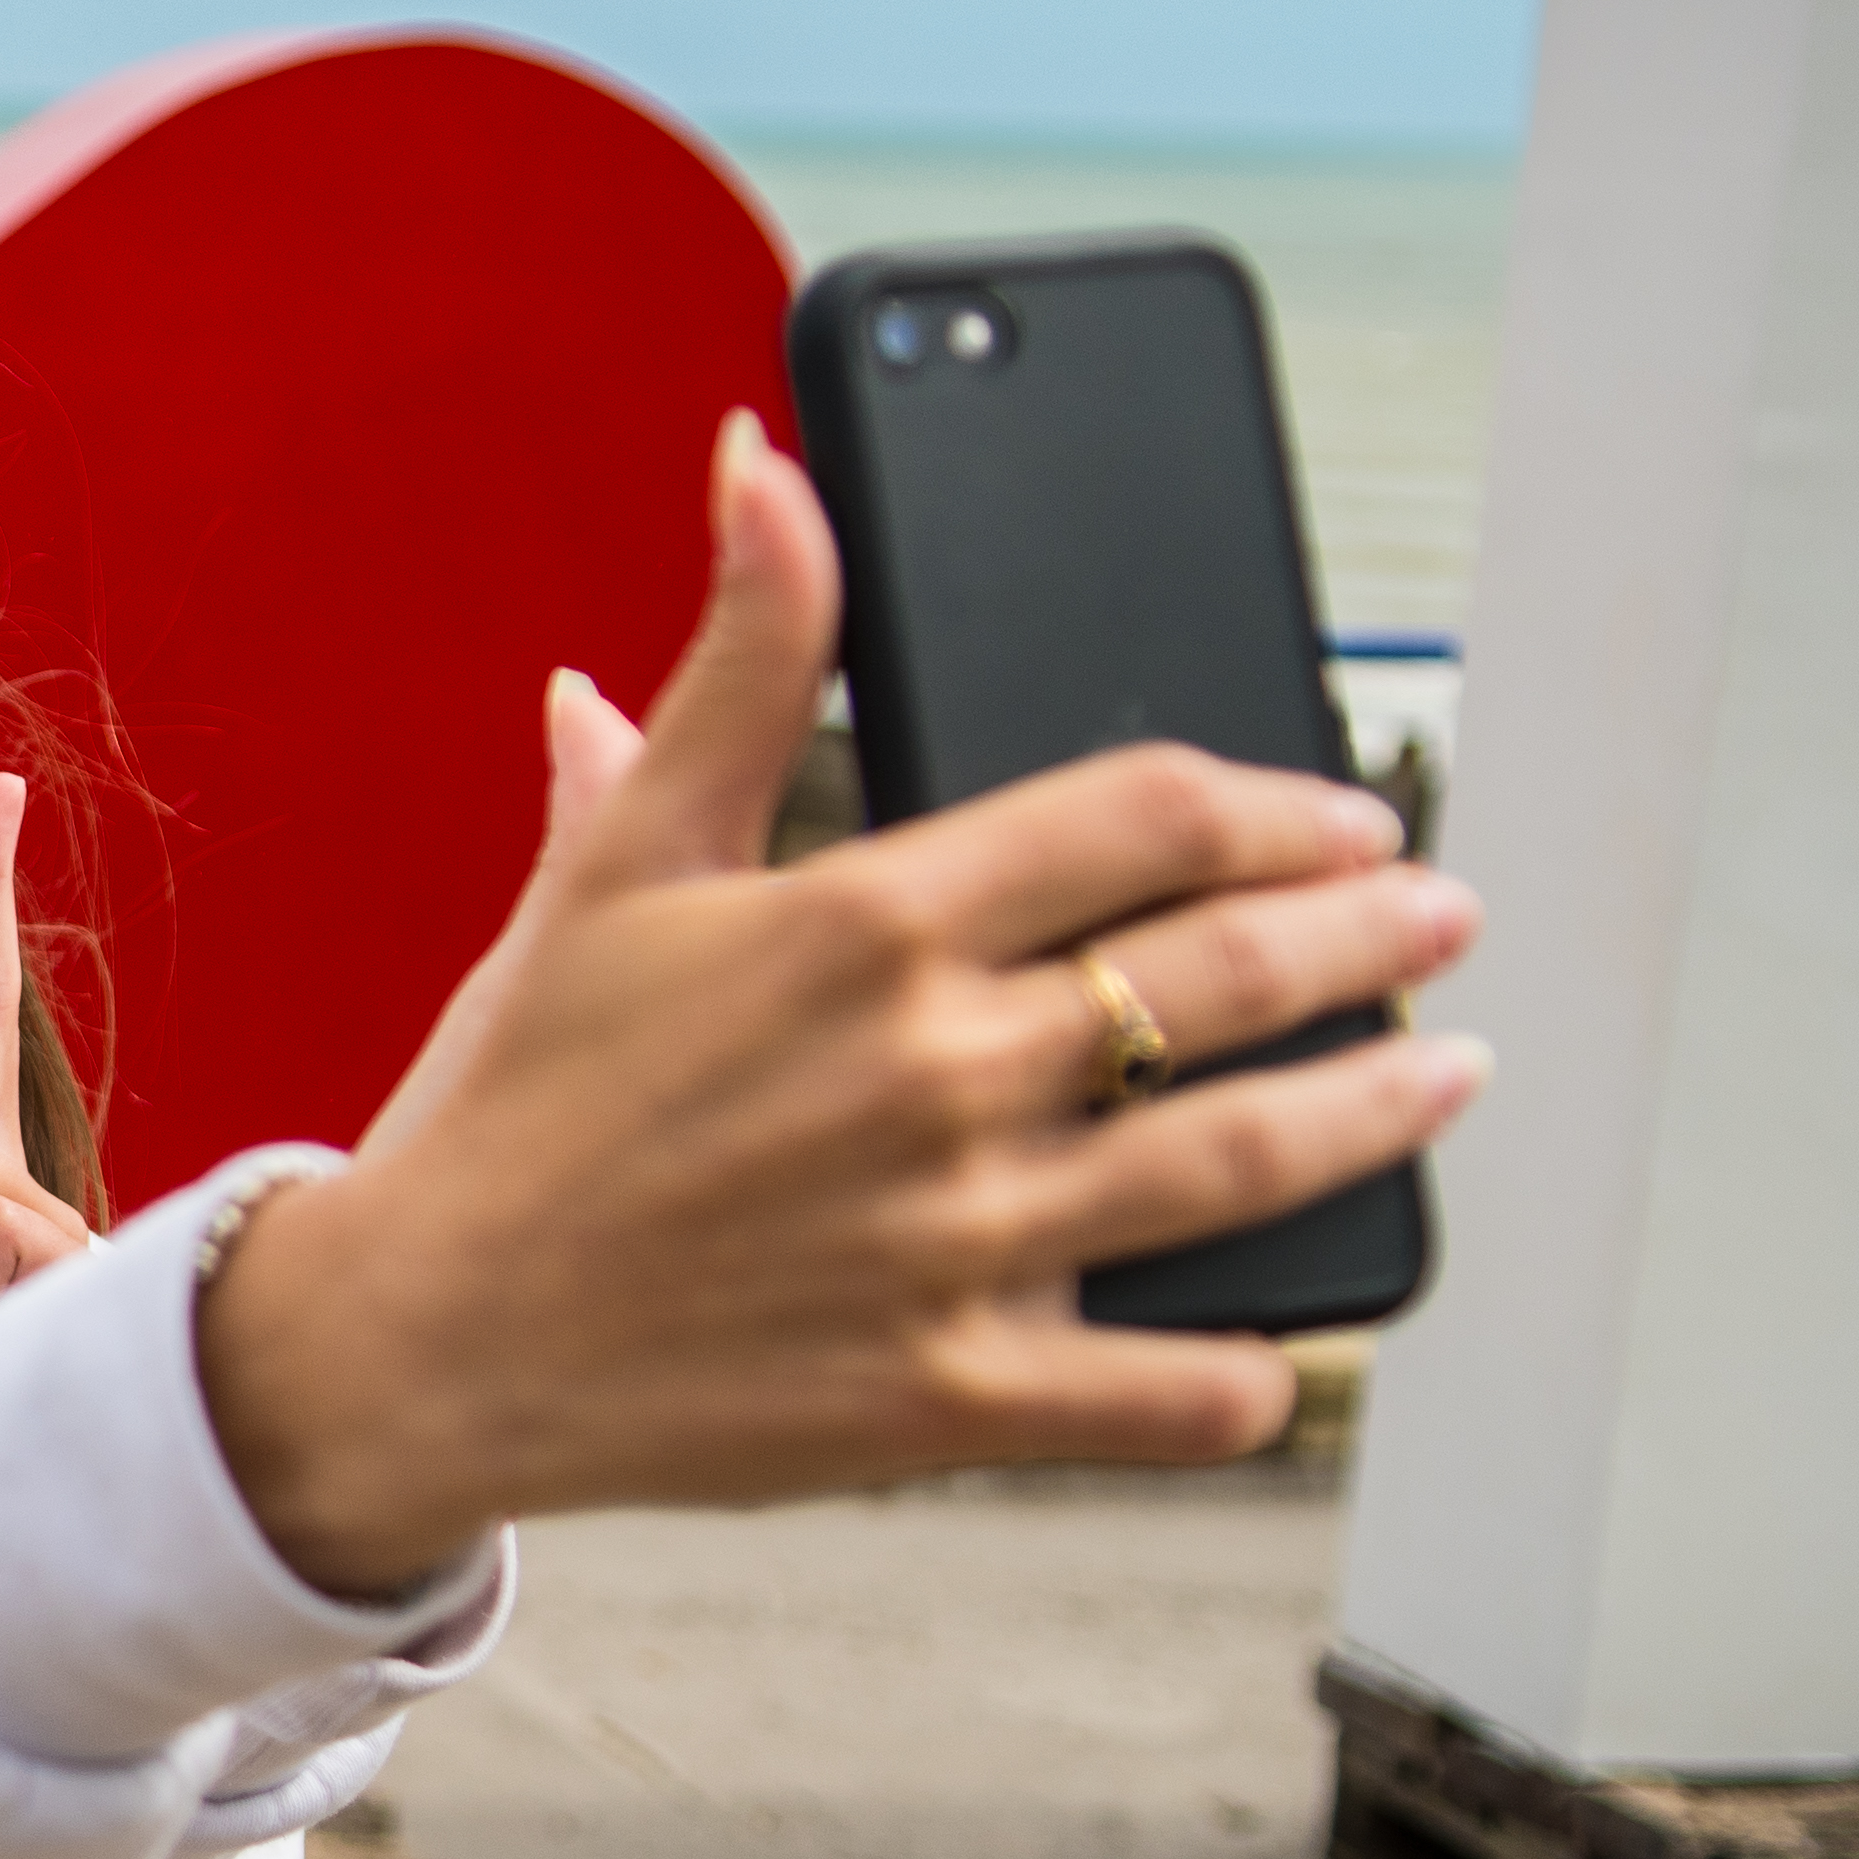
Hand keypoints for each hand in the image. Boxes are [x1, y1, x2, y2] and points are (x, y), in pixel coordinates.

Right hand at [202, 410, 1486, 1596]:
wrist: (419, 1335)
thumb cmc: (519, 1100)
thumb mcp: (624, 861)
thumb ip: (740, 665)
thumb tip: (766, 465)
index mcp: (866, 924)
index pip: (1152, 817)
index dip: (1281, 804)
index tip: (1337, 819)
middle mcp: (933, 1074)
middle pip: (1234, 975)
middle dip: (1375, 938)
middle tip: (1438, 922)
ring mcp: (955, 1240)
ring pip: (1242, 1160)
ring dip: (1376, 1111)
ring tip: (1439, 1073)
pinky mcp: (946, 1392)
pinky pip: (1161, 1391)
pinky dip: (1248, 1374)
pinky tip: (1285, 1344)